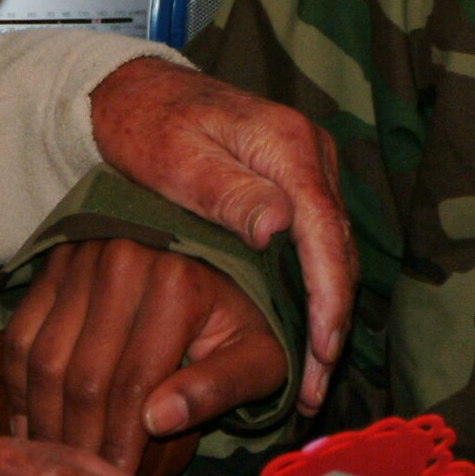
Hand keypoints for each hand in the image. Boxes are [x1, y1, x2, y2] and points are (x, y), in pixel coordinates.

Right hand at [5, 238, 290, 475]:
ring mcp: (83, 257)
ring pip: (45, 360)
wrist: (219, 254)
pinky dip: (20, 387)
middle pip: (84, 377)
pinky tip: (33, 426)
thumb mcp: (259, 355)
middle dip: (80, 442)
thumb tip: (158, 422)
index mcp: (178, 283)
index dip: (121, 444)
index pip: (135, 384)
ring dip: (45, 421)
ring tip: (58, 460)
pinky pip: (21, 335)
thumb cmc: (239, 319)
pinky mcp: (54, 262)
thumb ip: (220, 388)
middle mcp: (124, 260)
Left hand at [89, 57, 354, 415]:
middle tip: (315, 384)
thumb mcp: (177, 161)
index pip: (323, 229)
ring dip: (328, 309)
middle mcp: (311, 153)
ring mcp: (308, 166)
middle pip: (338, 245)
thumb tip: (280, 228)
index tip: (321, 350)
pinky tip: (302, 330)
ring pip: (333, 248)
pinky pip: (318, 240)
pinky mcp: (296, 181)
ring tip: (313, 374)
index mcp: (287, 144)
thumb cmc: (148, 126)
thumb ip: (229, 192)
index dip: (327, 295)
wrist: (136, 91)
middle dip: (333, 318)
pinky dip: (315, 287)